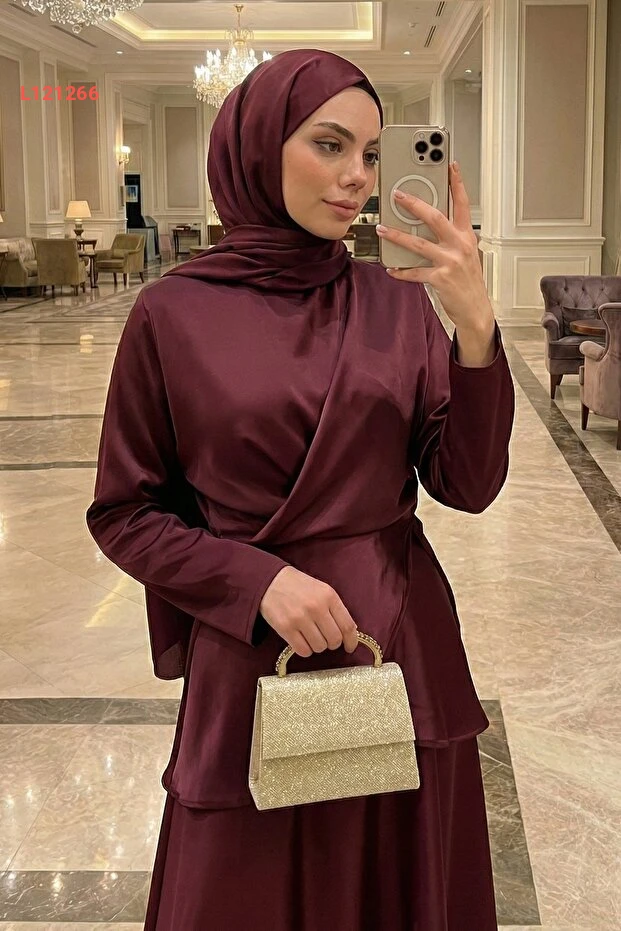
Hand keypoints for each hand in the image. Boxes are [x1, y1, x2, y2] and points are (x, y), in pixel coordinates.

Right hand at [259, 566, 358, 657]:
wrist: (270, 580)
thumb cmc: (299, 586)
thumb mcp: (322, 589)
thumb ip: (335, 608)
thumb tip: (349, 631)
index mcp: (329, 596)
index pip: (347, 626)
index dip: (351, 641)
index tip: (349, 647)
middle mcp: (316, 607)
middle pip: (334, 640)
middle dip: (332, 644)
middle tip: (326, 639)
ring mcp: (300, 618)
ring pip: (319, 647)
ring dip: (317, 646)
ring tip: (311, 636)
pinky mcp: (285, 628)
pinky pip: (303, 650)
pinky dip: (305, 650)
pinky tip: (301, 641)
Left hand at [376, 162, 494, 334]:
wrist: (475, 309)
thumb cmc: (468, 281)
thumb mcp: (466, 254)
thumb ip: (451, 237)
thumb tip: (426, 225)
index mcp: (467, 236)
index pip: (463, 203)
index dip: (457, 183)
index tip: (450, 165)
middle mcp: (460, 245)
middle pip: (435, 217)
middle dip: (414, 204)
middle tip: (398, 194)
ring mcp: (450, 262)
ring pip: (419, 244)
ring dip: (397, 236)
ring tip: (383, 229)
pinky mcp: (440, 279)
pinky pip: (415, 272)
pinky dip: (401, 271)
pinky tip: (391, 268)